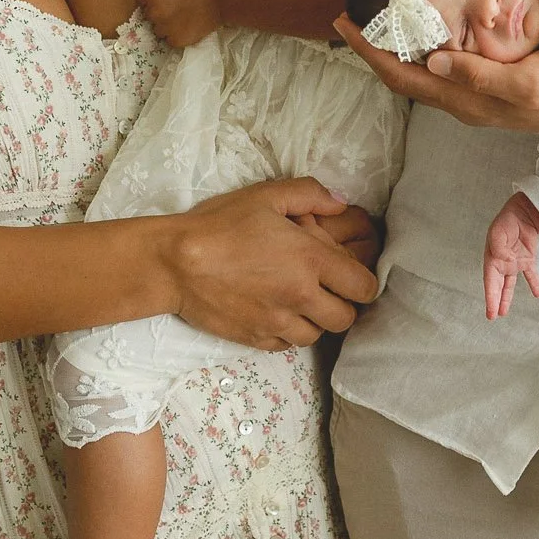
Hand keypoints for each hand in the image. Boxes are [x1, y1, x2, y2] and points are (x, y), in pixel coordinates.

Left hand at [139, 0, 224, 48]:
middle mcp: (152, 11)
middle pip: (149, 16)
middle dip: (160, 13)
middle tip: (176, 9)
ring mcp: (163, 28)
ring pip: (159, 30)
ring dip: (168, 26)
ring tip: (185, 19)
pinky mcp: (175, 41)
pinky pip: (171, 40)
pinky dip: (178, 36)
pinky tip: (190, 27)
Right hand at [161, 178, 379, 349]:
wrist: (175, 263)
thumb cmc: (220, 224)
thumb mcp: (266, 195)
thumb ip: (310, 193)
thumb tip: (341, 201)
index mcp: (310, 261)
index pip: (364, 288)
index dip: (364, 283)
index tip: (350, 275)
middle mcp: (300, 297)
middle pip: (345, 319)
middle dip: (342, 304)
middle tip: (325, 288)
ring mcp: (278, 322)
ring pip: (317, 336)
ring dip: (314, 320)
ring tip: (297, 299)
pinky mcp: (256, 339)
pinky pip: (287, 344)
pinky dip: (287, 331)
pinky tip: (275, 310)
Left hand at [336, 17, 538, 135]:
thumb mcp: (524, 82)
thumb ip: (479, 74)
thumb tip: (433, 60)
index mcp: (464, 99)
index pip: (402, 76)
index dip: (369, 52)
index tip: (343, 23)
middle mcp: (460, 100)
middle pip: (402, 75)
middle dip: (373, 48)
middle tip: (350, 15)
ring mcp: (472, 95)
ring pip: (419, 72)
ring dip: (394, 48)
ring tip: (377, 20)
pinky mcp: (484, 86)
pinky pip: (439, 68)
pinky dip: (420, 48)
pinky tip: (421, 30)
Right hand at [482, 191, 538, 320]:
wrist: (525, 210)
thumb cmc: (508, 219)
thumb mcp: (500, 230)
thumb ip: (499, 245)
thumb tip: (503, 260)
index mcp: (492, 257)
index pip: (490, 281)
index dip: (490, 297)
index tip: (490, 312)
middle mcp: (502, 262)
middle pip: (497, 285)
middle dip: (494, 300)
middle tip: (493, 316)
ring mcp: (514, 262)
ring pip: (509, 284)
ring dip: (507, 297)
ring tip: (504, 312)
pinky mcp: (527, 259)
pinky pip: (529, 275)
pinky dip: (533, 284)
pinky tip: (537, 293)